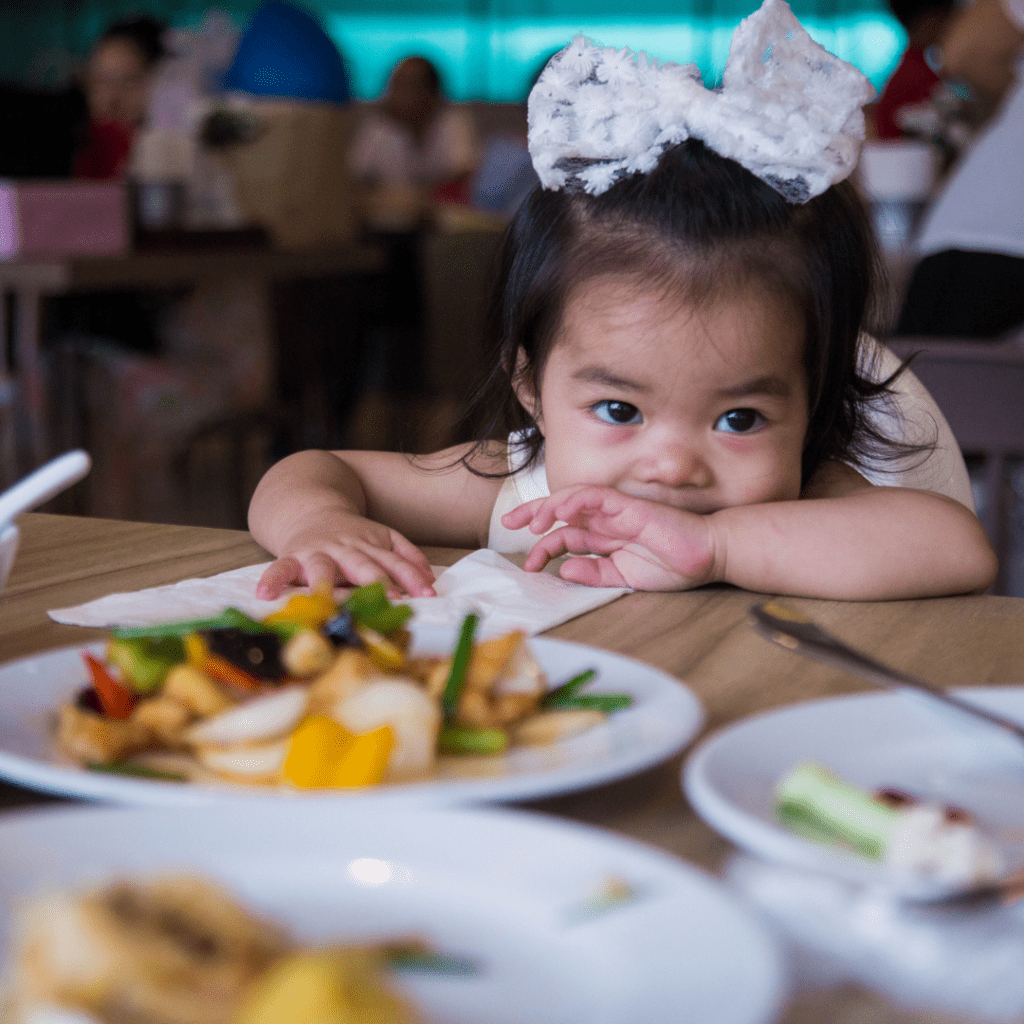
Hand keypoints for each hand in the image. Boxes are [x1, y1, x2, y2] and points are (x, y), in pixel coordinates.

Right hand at [255, 509, 435, 599]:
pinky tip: (264, 595)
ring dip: (324, 582)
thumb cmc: (351, 534)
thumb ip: (407, 556)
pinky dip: (272, 580)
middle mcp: (345, 547)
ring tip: (324, 598)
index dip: (411, 578)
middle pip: (363, 565)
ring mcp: (317, 551)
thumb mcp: (383, 537)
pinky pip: (280, 568)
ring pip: (322, 567)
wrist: (309, 508)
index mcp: (370, 544)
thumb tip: (431, 580)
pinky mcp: (291, 556)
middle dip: (376, 581)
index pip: (395, 562)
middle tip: (389, 600)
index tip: (425, 596)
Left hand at [501, 485, 718, 590]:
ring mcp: (615, 510)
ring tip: (532, 523)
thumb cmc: (671, 565)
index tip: (527, 564)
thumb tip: (564, 570)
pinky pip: (595, 496)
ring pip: (572, 498)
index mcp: (603, 538)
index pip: (564, 535)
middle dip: (532, 514)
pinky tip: (560, 512)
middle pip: (560, 511)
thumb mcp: (624, 578)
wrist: (707, 556)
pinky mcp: (628, 505)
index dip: (542, 545)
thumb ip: (595, 574)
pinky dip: (575, 500)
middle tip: (508, 524)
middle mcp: (604, 521)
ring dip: (549, 507)